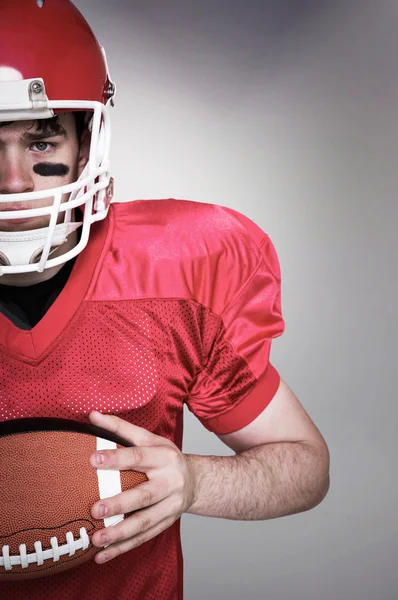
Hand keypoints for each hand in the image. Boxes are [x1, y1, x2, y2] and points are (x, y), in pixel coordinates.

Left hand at [88, 411, 195, 563]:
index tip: (93, 460)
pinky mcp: (166, 523)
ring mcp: (171, 506)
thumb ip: (120, 428)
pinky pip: (144, 538)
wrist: (197, 481)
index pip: (138, 456)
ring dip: (120, 533)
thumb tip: (92, 416)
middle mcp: (170, 482)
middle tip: (95, 509)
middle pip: (145, 495)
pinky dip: (123, 548)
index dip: (116, 458)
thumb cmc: (165, 457)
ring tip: (96, 539)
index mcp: (164, 457)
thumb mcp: (149, 438)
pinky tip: (102, 556)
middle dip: (120, 503)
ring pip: (145, 522)